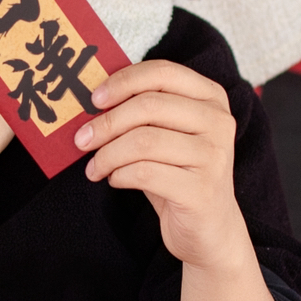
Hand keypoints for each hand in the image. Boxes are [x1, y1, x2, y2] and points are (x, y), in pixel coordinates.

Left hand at [73, 61, 250, 270]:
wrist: (210, 228)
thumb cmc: (179, 173)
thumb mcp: (167, 134)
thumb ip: (143, 112)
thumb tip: (93, 99)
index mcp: (211, 98)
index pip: (162, 73)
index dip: (123, 82)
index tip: (94, 99)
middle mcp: (219, 122)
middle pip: (149, 106)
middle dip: (106, 122)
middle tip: (81, 139)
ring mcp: (214, 156)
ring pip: (143, 141)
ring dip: (107, 154)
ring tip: (94, 167)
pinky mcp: (202, 190)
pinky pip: (145, 173)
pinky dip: (120, 175)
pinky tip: (114, 180)